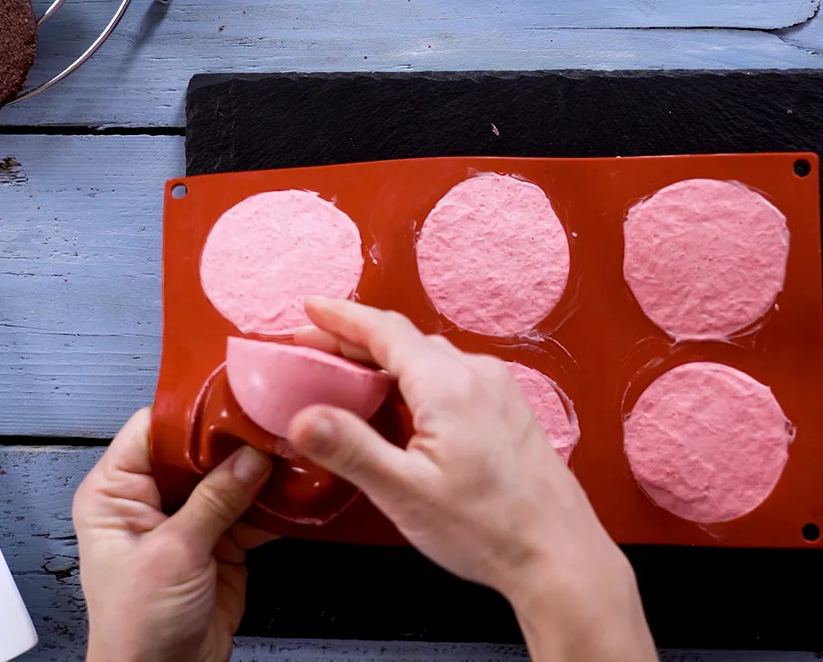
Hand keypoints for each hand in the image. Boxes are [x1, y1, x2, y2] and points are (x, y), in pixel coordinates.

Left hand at [73, 408, 273, 661]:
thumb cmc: (136, 629)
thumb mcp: (174, 554)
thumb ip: (215, 500)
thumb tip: (251, 456)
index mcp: (115, 492)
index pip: (152, 428)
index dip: (191, 413)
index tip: (231, 400)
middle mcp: (150, 497)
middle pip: (196, 448)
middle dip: (235, 439)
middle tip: (271, 422)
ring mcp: (188, 516)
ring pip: (228, 474)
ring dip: (259, 467)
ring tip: (291, 448)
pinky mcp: (219, 538)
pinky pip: (249, 505)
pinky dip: (273, 499)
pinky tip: (295, 485)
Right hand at [290, 299, 656, 661]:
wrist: (560, 555)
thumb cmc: (483, 528)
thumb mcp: (405, 493)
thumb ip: (351, 449)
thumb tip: (301, 418)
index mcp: (447, 383)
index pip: (384, 330)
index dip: (342, 317)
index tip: (309, 308)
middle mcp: (475, 372)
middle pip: (405, 340)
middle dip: (355, 339)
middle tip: (313, 348)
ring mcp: (497, 386)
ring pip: (429, 356)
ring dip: (386, 357)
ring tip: (348, 371)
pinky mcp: (508, 405)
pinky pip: (452, 373)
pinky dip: (415, 374)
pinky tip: (402, 399)